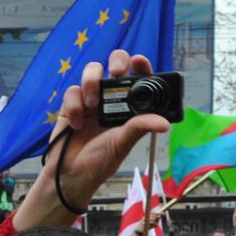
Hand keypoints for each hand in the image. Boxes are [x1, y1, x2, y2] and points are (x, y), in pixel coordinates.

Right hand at [11, 50, 173, 230]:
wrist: (71, 174)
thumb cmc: (100, 161)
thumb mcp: (124, 143)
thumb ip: (141, 127)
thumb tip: (164, 123)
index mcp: (129, 106)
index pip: (138, 78)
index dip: (140, 65)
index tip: (139, 62)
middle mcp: (111, 99)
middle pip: (115, 64)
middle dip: (116, 61)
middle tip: (116, 73)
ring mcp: (90, 100)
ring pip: (92, 71)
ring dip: (92, 82)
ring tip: (93, 104)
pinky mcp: (71, 105)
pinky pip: (72, 91)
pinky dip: (75, 106)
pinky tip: (77, 125)